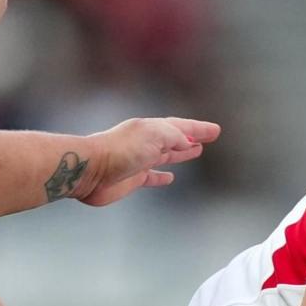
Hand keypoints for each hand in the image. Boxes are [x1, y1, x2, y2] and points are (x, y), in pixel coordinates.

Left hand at [77, 117, 221, 206]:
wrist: (90, 170)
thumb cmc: (119, 150)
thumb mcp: (153, 136)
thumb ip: (174, 137)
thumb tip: (188, 142)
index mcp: (151, 129)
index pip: (181, 127)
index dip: (198, 128)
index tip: (215, 130)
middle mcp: (146, 143)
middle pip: (175, 138)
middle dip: (193, 137)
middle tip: (210, 136)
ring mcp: (139, 161)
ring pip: (166, 155)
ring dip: (182, 153)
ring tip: (197, 151)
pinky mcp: (132, 178)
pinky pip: (152, 176)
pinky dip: (162, 176)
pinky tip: (170, 178)